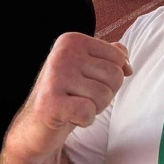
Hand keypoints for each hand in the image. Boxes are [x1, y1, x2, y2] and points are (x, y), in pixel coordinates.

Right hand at [2, 33, 131, 160]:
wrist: (37, 123)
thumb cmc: (68, 94)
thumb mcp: (89, 69)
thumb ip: (110, 57)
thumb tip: (126, 61)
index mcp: (72, 40)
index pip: (118, 56)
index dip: (110, 77)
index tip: (88, 82)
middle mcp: (62, 53)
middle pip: (115, 75)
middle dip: (105, 93)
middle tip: (81, 97)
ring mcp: (55, 76)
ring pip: (104, 95)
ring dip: (94, 108)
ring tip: (75, 105)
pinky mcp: (50, 102)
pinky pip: (88, 112)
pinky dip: (84, 120)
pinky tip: (69, 116)